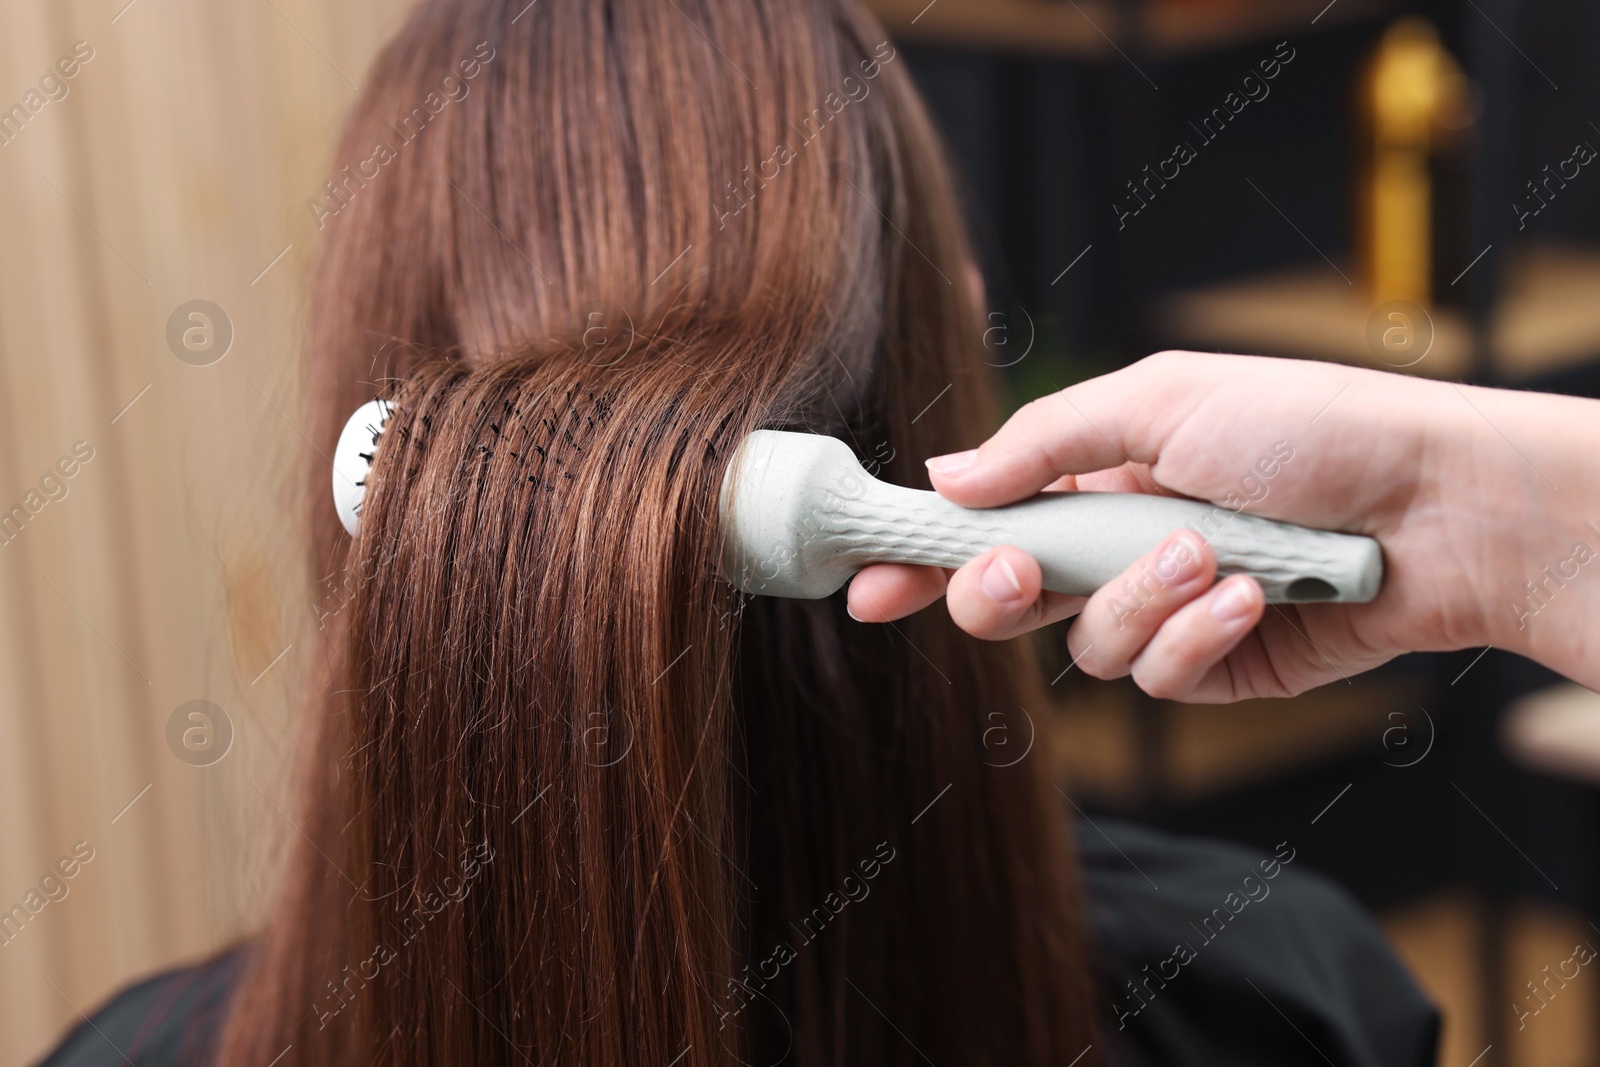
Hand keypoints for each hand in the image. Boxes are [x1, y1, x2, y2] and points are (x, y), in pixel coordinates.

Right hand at [848, 351, 1599, 700]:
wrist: (1438, 501)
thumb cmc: (1307, 427)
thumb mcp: (1161, 399)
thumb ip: (1042, 444)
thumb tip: (945, 474)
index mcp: (1099, 475)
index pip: (985, 520)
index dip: (922, 553)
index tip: (867, 580)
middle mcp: (1123, 545)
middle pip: (1011, 601)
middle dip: (1001, 593)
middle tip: (1019, 572)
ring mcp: (1169, 610)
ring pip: (1087, 647)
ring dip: (1137, 601)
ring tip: (1207, 553)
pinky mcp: (1219, 666)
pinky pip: (1162, 677)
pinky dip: (1197, 636)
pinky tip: (1249, 598)